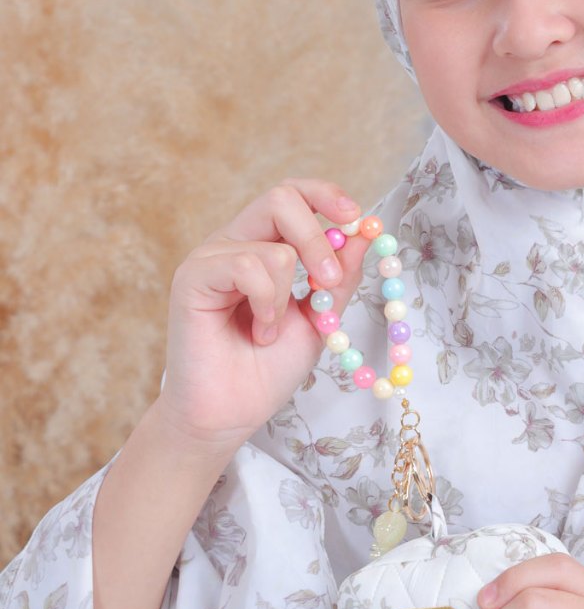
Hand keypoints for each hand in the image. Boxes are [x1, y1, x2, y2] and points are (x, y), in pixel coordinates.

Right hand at [155, 178, 367, 452]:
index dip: (326, 196)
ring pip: (274, 246)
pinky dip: (267, 304)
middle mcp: (235, 242)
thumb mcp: (320, 318)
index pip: (294, 194)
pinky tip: (258, 332)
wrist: (231, 414)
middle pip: (282, 197)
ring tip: (271, 331)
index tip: (357, 218)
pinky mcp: (192, 277)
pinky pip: (248, 267)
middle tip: (329, 282)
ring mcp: (210, 257)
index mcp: (263, 244)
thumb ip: (340, 276)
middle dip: (318, 238)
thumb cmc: (269, 368)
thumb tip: (366, 233)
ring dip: (288, 295)